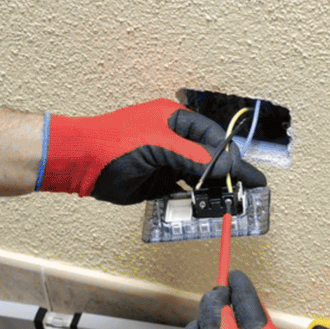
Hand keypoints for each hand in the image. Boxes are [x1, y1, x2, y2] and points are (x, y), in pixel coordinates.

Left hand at [39, 99, 266, 203]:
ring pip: (202, 176)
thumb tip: (229, 167)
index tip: (248, 177)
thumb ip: (198, 158)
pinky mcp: (161, 181)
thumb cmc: (114, 144)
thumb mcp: (161, 147)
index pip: (215, 138)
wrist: (81, 163)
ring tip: (230, 203)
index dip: (232, 157)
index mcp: (176, 120)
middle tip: (246, 191)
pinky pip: (187, 191)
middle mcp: (175, 139)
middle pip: (212, 157)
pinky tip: (207, 207)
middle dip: (228, 175)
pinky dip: (197, 200)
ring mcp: (168, 160)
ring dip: (214, 190)